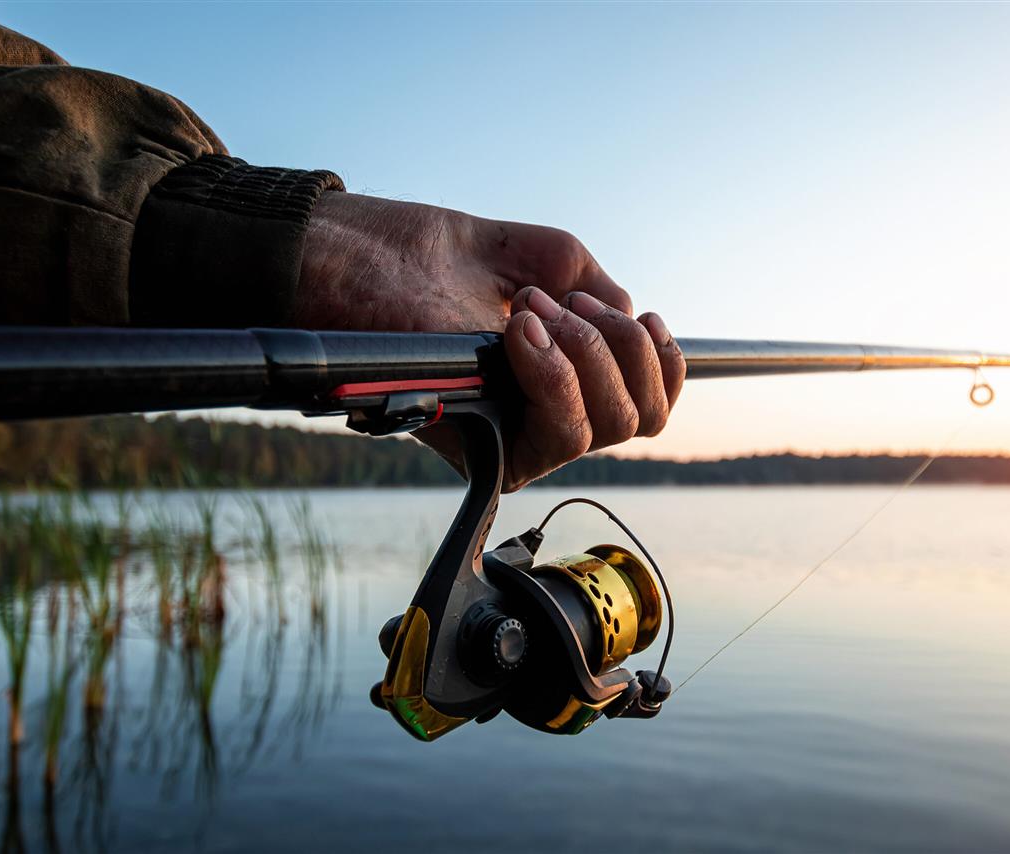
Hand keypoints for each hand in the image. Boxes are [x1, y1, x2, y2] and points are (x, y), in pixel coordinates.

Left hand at [297, 192, 684, 490]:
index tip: (634, 310)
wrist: (349, 259)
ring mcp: (518, 438)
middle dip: (619, 344)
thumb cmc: (427, 257)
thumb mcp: (541, 256)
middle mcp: (545, 417)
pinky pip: (561, 433)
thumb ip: (600, 290)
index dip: (661, 357)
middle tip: (556, 299)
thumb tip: (635, 328)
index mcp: (562, 379)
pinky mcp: (488, 451)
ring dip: (586, 352)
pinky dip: (555, 373)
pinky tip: (521, 329)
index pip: (650, 402)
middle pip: (641, 417)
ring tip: (530, 308)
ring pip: (609, 426)